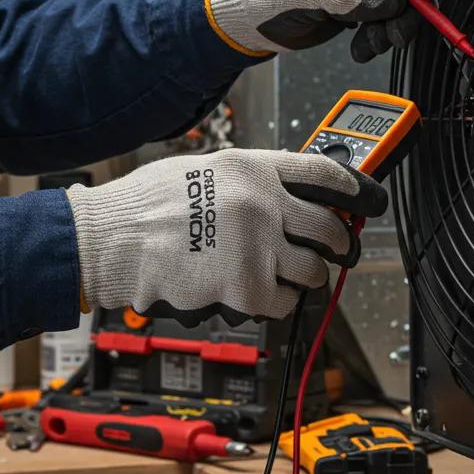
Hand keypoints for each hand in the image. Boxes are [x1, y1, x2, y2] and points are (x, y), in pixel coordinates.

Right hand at [67, 149, 386, 325]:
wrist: (108, 240)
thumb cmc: (142, 205)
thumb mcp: (201, 170)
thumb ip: (246, 181)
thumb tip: (283, 196)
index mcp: (252, 168)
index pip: (325, 174)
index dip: (354, 188)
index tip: (365, 199)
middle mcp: (263, 203)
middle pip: (330, 228)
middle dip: (338, 244)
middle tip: (334, 252)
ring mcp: (258, 245)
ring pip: (314, 271)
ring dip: (306, 279)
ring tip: (286, 277)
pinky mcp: (246, 287)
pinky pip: (285, 303)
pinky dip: (277, 305)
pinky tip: (257, 295)